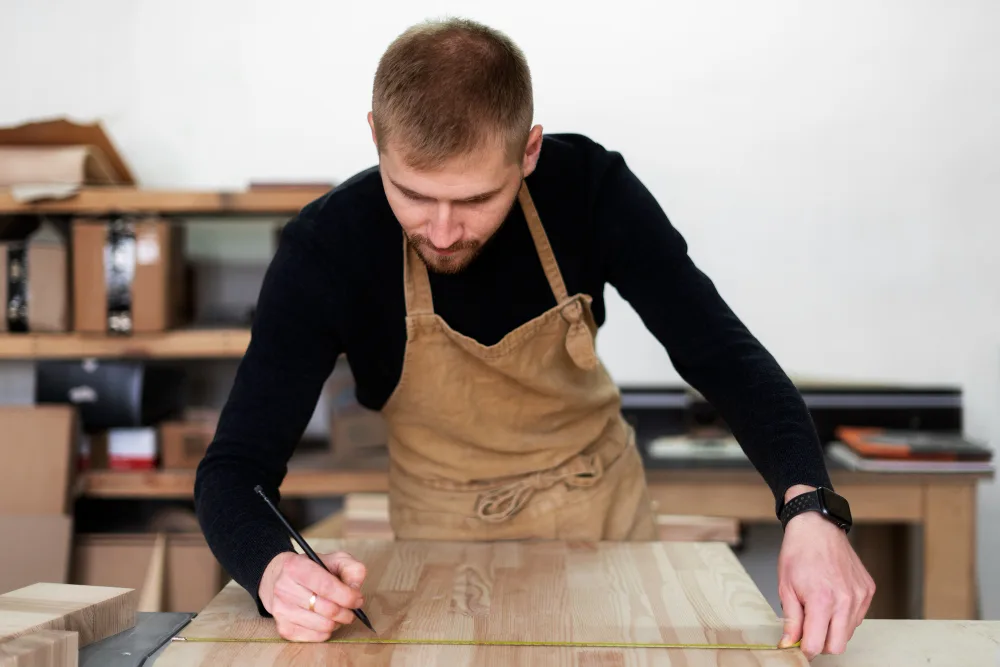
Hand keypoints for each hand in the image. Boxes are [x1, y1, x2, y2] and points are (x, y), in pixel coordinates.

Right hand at [259, 550, 366, 641]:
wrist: (278, 578)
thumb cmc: (311, 568)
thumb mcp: (333, 559)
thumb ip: (351, 568)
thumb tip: (356, 589)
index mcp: (296, 567)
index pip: (326, 586)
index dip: (347, 596)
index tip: (358, 599)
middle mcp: (284, 589)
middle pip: (327, 609)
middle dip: (347, 611)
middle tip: (352, 609)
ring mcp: (281, 611)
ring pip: (323, 625)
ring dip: (338, 622)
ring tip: (339, 613)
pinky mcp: (283, 628)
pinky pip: (315, 637)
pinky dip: (328, 631)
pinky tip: (326, 620)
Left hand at [777, 486, 874, 660]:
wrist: (817, 527)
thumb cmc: (798, 552)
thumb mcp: (785, 587)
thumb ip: (791, 620)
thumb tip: (789, 643)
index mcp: (822, 601)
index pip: (817, 645)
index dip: (805, 649)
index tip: (798, 645)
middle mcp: (845, 600)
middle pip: (837, 645)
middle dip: (821, 643)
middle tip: (808, 629)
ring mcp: (860, 596)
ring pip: (848, 632)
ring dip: (833, 629)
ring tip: (819, 607)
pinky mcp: (868, 590)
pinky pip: (858, 616)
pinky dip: (844, 615)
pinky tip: (832, 599)